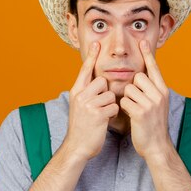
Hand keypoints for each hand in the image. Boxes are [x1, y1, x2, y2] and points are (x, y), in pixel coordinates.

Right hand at [63, 42, 119, 160]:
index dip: (91, 57)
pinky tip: (104, 121)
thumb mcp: (79, 106)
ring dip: (110, 105)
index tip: (96, 44)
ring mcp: (88, 105)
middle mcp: (80, 95)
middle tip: (99, 106)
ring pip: (110, 95)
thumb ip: (86, 92)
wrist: (77, 146)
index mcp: (76, 91)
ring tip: (101, 115)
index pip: (85, 70)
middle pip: (102, 81)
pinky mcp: (97, 114)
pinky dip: (113, 114)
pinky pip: (114, 106)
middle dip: (106, 93)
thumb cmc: (81, 126)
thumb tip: (99, 81)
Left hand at [120, 40, 171, 158]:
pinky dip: (125, 108)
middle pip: (138, 76)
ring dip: (127, 98)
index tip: (143, 41)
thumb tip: (141, 76)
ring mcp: (151, 103)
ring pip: (129, 88)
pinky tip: (131, 116)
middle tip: (137, 101)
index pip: (154, 68)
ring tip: (134, 109)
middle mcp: (159, 94)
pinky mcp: (141, 113)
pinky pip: (125, 101)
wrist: (157, 145)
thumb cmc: (153, 124)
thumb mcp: (158, 104)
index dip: (148, 55)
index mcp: (163, 90)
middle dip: (132, 87)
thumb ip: (151, 89)